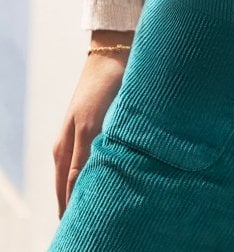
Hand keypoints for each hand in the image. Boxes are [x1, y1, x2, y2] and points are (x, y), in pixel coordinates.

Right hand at [52, 50, 128, 215]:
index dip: (71, 211)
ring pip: (88, 174)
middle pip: (73, 187)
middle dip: (82, 204)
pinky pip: (101, 159)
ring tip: (109, 206)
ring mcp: (86, 139)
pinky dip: (107, 171)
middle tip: (96, 223)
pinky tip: (121, 178)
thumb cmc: (100, 87)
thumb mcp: (88, 125)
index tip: (82, 228)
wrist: (114, 54)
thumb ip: (80, 158)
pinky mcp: (101, 130)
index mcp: (63, 150)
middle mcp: (71, 147)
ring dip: (97, 187)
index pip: (64, 193)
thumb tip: (73, 190)